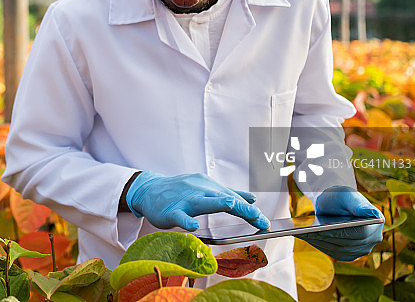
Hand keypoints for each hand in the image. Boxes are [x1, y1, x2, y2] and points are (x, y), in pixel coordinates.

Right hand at [125, 171, 269, 231]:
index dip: (250, 210)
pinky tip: (193, 227)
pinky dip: (186, 220)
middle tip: (260, 219)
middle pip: (223, 198)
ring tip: (232, 205)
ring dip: (217, 203)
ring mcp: (184, 199)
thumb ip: (228, 194)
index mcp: (209, 186)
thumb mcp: (205, 189)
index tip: (265, 222)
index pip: (233, 198)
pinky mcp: (170, 210)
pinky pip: (179, 216)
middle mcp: (199, 189)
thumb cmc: (181, 192)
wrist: (149, 190)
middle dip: (242, 208)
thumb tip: (252, 198)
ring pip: (202, 202)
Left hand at [297, 185, 383, 260]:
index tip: (326, 229)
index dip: (343, 232)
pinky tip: (307, 239)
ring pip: (340, 250)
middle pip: (348, 243)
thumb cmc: (342, 196)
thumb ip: (358, 205)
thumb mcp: (347, 195)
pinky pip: (334, 252)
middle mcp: (373, 239)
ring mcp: (362, 249)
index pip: (360, 233)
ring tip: (304, 236)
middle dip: (328, 238)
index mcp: (376, 222)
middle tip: (309, 234)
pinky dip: (320, 245)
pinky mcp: (349, 254)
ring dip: (322, 243)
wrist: (335, 203)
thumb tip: (373, 214)